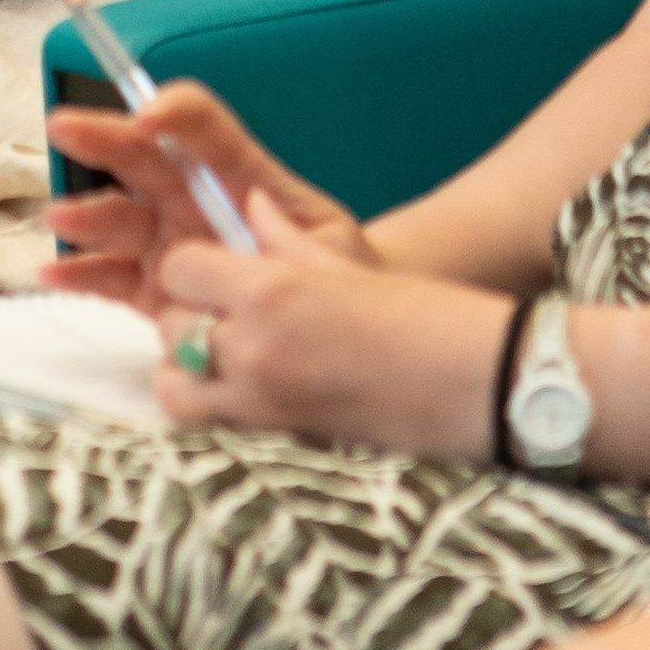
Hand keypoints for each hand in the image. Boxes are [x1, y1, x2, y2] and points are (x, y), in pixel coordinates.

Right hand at [43, 82, 375, 309]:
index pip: (205, 126)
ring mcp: (170, 243)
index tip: (148, 115)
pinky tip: (52, 270)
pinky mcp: (154, 289)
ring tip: (61, 214)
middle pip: (143, 154)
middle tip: (65, 126)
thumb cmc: (334, 279)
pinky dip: (79, 274)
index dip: (175, 112)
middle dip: (101, 136)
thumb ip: (301, 236)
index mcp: (241, 177)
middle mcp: (195, 201)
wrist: (331, 333)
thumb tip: (261, 217)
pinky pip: (110, 276)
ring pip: (119, 216)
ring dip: (87, 212)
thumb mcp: (336, 254)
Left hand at [148, 201, 513, 457]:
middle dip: (186, 316)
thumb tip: (247, 203)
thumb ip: (285, 238)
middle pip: (170, 327)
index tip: (216, 269)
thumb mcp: (349, 265)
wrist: (479, 386)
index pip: (179, 269)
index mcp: (272, 289)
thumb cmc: (426, 316)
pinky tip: (245, 394)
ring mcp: (262, 405)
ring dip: (188, 370)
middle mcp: (254, 347)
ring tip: (225, 357)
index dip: (192, 267)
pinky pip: (210, 427)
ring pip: (176, 388)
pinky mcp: (278, 446)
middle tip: (223, 312)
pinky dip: (212, 412)